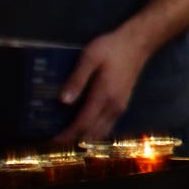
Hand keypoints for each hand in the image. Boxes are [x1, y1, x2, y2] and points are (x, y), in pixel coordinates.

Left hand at [54, 22, 158, 143]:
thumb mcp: (90, 57)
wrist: (139, 43)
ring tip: (65, 140)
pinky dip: (93, 134)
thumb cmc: (112, 48)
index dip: (66, 136)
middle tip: (53, 144)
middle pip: (92, 134)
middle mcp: (113, 107)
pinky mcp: (122, 105)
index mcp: (103, 96)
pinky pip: (107, 127)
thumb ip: (77, 79)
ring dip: (83, 140)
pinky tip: (82, 130)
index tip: (50, 142)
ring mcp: (119, 107)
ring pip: (101, 133)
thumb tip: (63, 101)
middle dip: (72, 142)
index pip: (82, 124)